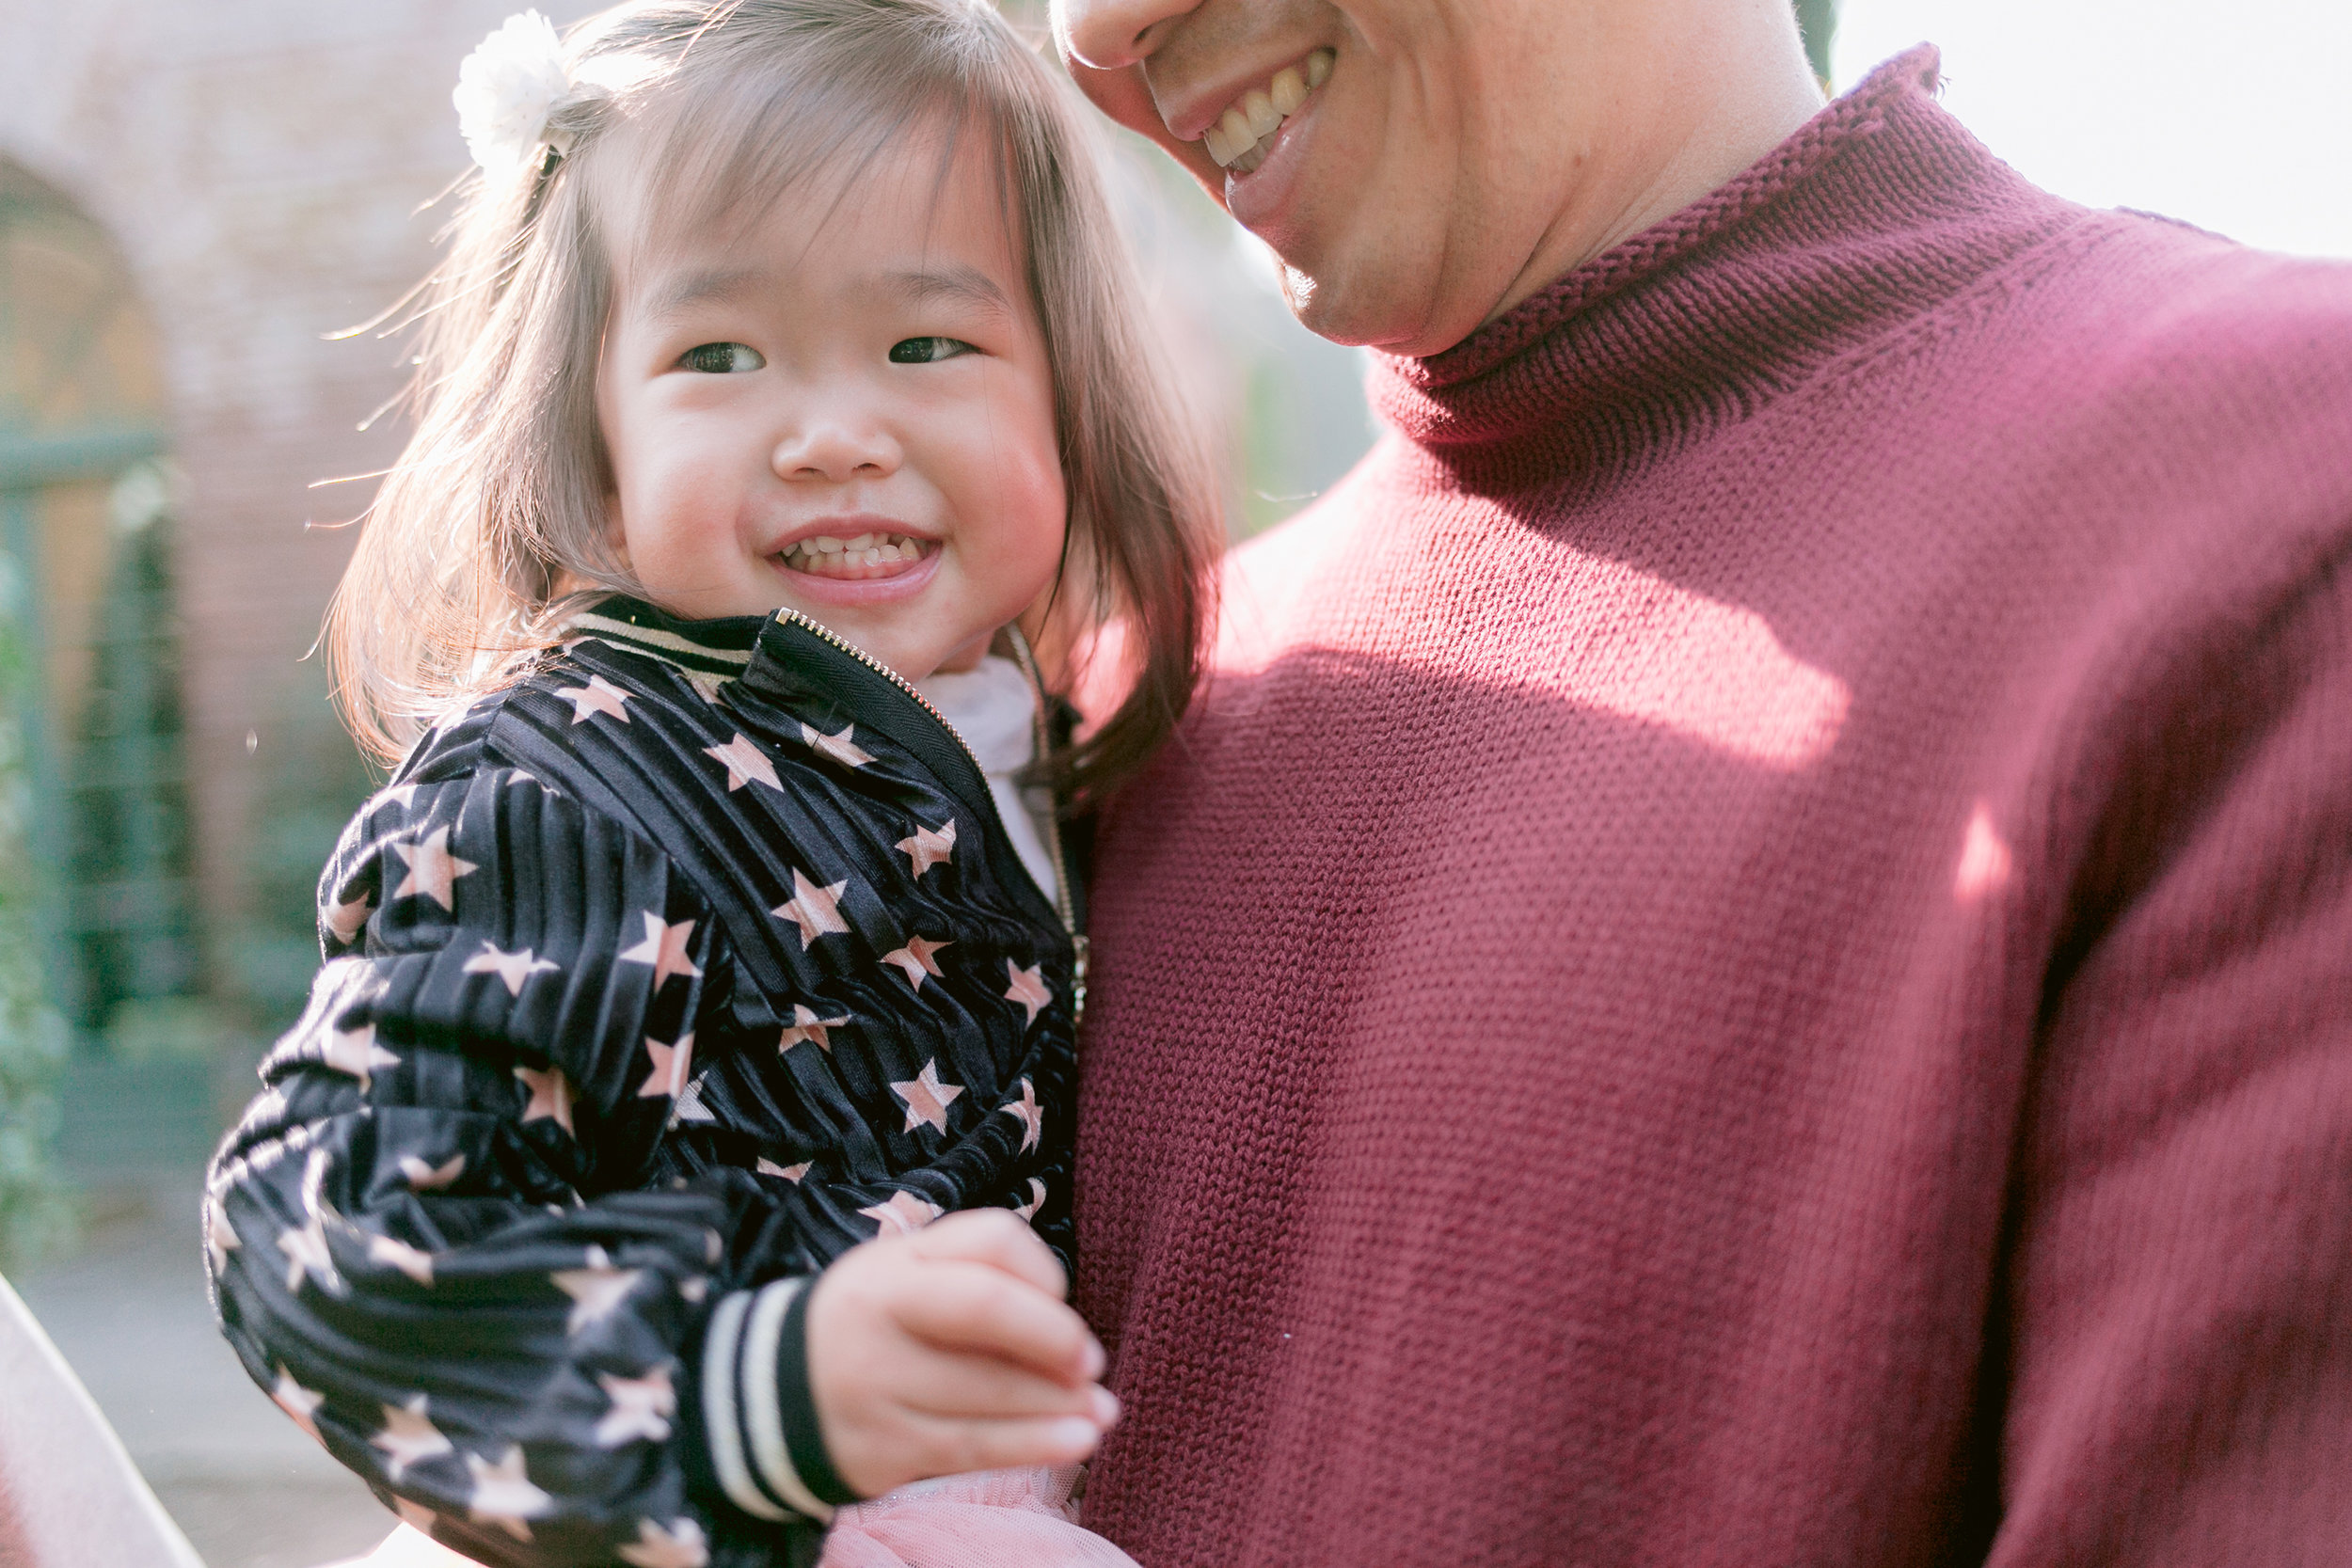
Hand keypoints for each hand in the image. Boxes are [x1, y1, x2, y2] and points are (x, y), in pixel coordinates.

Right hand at [805, 1208, 1118, 1497]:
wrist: (770, 1397)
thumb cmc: (881, 1329)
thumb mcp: (912, 1281)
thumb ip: (986, 1287)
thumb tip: (1076, 1339)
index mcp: (899, 1260)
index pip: (990, 1241)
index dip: (1044, 1273)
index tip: (1065, 1304)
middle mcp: (882, 1309)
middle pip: (984, 1307)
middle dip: (1053, 1337)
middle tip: (1092, 1364)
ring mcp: (877, 1379)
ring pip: (985, 1388)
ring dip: (1058, 1402)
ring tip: (1102, 1412)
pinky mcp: (882, 1445)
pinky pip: (970, 1447)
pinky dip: (1033, 1444)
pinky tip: (1076, 1442)